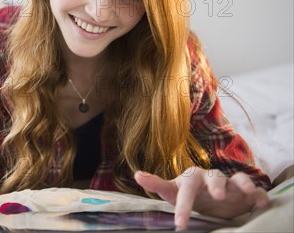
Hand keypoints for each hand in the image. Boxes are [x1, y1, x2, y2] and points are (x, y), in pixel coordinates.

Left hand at [134, 167, 268, 230]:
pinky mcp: (246, 193)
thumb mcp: (173, 191)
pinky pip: (256, 191)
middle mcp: (213, 178)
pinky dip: (260, 195)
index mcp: (193, 179)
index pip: (187, 188)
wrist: (209, 196)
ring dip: (243, 183)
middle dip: (217, 184)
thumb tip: (137, 174)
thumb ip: (157, 184)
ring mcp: (231, 184)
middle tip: (217, 196)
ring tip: (247, 191)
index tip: (180, 224)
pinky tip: (262, 204)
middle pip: (215, 176)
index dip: (183, 205)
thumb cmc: (189, 193)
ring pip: (238, 178)